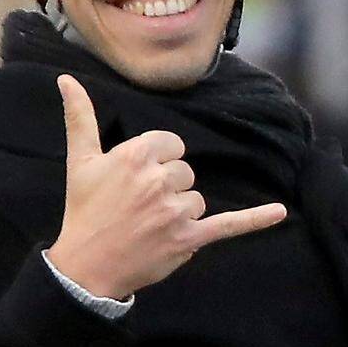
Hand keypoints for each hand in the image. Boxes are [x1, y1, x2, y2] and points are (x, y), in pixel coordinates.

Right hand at [47, 76, 285, 303]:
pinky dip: (255, 220)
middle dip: (167, 187)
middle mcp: (158, 181)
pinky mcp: (188, 239)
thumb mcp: (79, 161)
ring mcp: (175, 211)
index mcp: (135, 156)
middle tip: (138, 207)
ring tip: (150, 225)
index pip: (171, 145)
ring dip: (180, 211)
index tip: (136, 180)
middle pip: (185, 172)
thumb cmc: (84, 210)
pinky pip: (227, 224)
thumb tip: (67, 80)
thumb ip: (80, 118)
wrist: (86, 266)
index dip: (156, 161)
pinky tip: (280, 212)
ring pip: (197, 198)